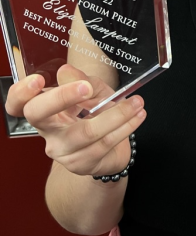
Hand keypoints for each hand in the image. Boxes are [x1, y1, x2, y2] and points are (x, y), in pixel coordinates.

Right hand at [5, 64, 146, 176]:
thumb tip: (66, 71)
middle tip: (87, 87)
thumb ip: (82, 80)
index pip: (18, 103)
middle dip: (61, 97)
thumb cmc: (97, 111)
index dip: (20, 93)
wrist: (113, 143)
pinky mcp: (81, 164)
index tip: (38, 80)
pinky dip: (125, 127)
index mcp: (45, 109)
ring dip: (117, 114)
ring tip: (137, 102)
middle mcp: (48, 131)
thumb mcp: (93, 89)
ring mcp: (62, 150)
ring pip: (86, 131)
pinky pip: (104, 144)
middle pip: (38, 114)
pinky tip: (137, 116)